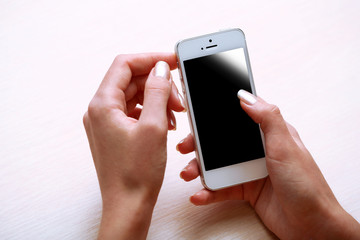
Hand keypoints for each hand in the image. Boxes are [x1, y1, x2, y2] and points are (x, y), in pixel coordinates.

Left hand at [83, 53, 184, 238]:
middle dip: (158, 85)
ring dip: (157, 100)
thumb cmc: (136, 174)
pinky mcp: (115, 132)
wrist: (128, 205)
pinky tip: (166, 124)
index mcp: (102, 105)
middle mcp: (100, 111)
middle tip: (179, 99)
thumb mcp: (153, 126)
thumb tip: (160, 68)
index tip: (171, 61)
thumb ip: (157, 92)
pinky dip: (152, 112)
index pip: (125, 65)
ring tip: (175, 115)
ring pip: (135, 96)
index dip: (150, 59)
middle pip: (131, 80)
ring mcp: (106, 122)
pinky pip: (134, 111)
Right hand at [177, 90, 359, 238]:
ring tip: (189, 174)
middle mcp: (258, 150)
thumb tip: (245, 96)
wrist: (311, 226)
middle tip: (185, 146)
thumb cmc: (306, 185)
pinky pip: (222, 188)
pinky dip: (209, 191)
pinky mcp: (246, 189)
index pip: (240, 116)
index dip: (218, 113)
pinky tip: (200, 195)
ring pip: (218, 164)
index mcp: (269, 134)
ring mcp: (250, 170)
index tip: (198, 114)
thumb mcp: (286, 146)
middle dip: (200, 144)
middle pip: (222, 141)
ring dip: (200, 168)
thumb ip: (267, 119)